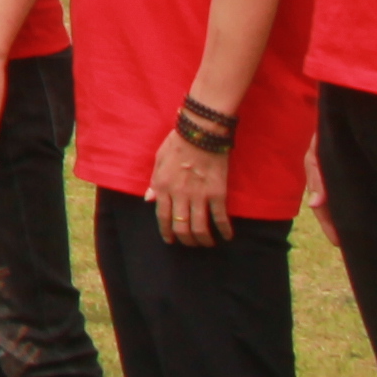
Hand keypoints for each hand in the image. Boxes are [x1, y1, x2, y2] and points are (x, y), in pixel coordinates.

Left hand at [150, 129, 234, 246]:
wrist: (200, 133)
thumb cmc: (177, 143)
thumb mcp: (158, 160)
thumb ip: (154, 182)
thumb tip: (148, 200)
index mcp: (162, 186)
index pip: (162, 217)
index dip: (166, 232)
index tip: (170, 240)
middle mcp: (179, 195)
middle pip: (181, 227)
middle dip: (186, 240)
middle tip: (191, 243)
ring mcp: (199, 196)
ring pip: (199, 228)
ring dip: (203, 240)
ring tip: (207, 243)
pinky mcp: (217, 194)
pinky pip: (220, 218)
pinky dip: (225, 230)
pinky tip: (228, 236)